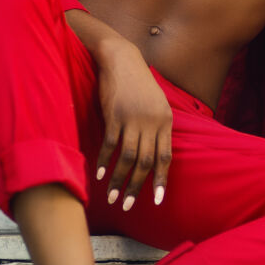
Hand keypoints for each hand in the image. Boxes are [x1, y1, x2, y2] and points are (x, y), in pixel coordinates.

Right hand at [93, 39, 173, 211]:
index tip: (156, 200)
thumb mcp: (157, 104)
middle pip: (145, 162)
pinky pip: (110, 144)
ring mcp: (133, 118)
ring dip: (119, 180)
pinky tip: (99, 175)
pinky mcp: (114, 115)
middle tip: (128, 206)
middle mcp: (152, 122)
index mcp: (165, 121)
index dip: (160, 180)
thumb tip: (155, 155)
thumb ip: (158, 128)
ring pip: (127, 157)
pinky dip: (105, 162)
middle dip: (137, 187)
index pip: (165, 157)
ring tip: (112, 198)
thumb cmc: (139, 84)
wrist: (122, 59)